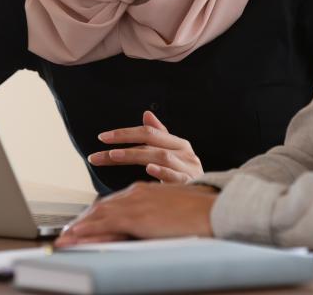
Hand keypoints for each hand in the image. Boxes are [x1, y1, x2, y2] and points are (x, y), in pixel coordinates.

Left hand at [55, 182, 217, 245]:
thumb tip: (149, 218)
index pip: (113, 203)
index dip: (96, 214)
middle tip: (67, 233)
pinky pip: (104, 225)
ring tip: (65, 238)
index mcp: (145, 191)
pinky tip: (77, 238)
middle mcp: (136, 193)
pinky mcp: (136, 216)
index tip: (84, 224)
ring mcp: (135, 203)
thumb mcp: (173, 205)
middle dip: (83, 221)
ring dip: (80, 227)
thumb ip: (156, 208)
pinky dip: (88, 232)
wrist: (212, 208)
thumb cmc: (198, 211)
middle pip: (102, 207)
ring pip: (99, 214)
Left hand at [87, 110, 203, 182]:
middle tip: (98, 153)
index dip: (125, 133)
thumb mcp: (175, 154)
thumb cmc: (189, 176)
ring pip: (159, 156)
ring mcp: (188, 168)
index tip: (101, 137)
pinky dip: (163, 172)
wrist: (213, 199)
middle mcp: (184, 152)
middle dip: (122, 145)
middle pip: (150, 143)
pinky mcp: (191, 184)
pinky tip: (149, 169)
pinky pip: (176, 176)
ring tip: (114, 156)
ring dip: (135, 155)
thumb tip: (146, 113)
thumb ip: (160, 136)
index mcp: (179, 143)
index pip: (148, 132)